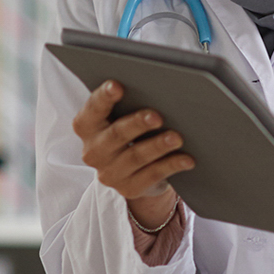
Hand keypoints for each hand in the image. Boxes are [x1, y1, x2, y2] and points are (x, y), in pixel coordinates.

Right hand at [72, 80, 194, 227]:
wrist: (133, 168)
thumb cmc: (129, 128)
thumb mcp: (122, 115)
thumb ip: (129, 100)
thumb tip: (157, 85)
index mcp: (87, 126)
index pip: (93, 109)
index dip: (104, 97)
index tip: (117, 85)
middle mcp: (93, 151)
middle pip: (116, 134)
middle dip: (137, 124)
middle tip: (157, 116)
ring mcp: (110, 173)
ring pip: (137, 156)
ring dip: (158, 146)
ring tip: (177, 137)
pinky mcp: (129, 188)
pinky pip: (152, 175)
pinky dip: (171, 165)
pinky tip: (187, 159)